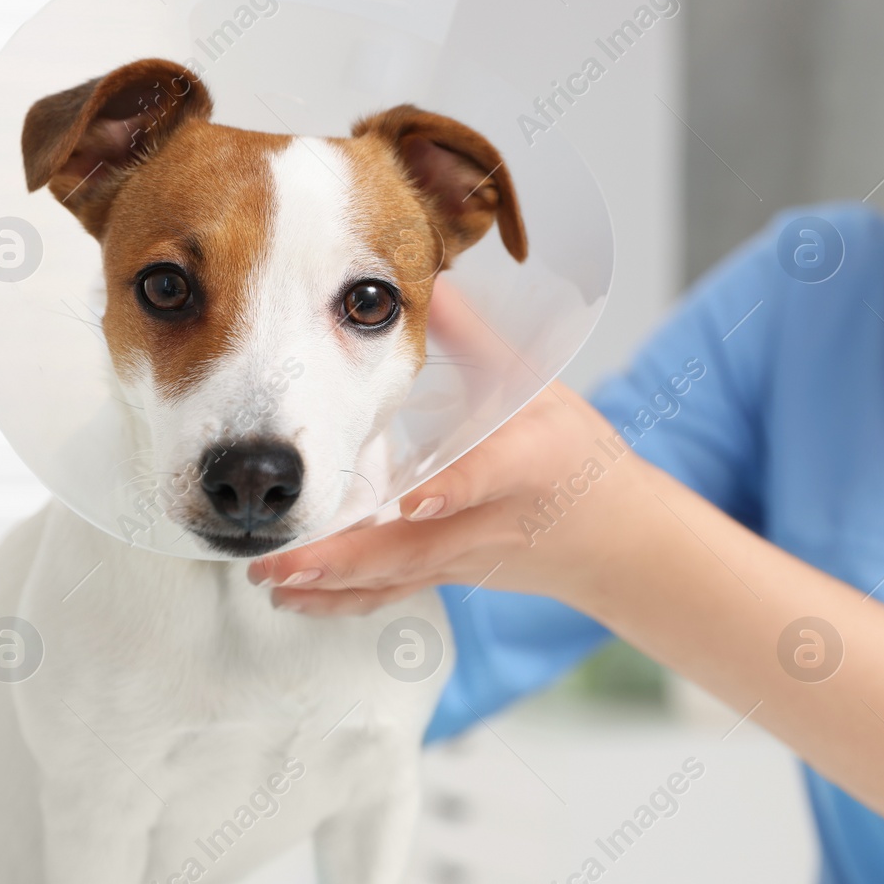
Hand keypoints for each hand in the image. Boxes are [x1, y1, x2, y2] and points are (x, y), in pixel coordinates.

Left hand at [249, 284, 650, 614]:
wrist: (615, 537)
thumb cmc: (577, 456)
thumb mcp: (540, 389)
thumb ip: (481, 340)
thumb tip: (433, 284)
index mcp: (526, 466)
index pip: (489, 477)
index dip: (453, 491)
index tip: (414, 501)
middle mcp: (492, 521)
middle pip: (417, 547)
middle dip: (347, 557)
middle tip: (281, 559)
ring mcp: (465, 557)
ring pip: (396, 578)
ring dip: (330, 583)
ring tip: (268, 578)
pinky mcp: (448, 576)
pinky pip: (390, 593)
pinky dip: (340, 600)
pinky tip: (290, 598)